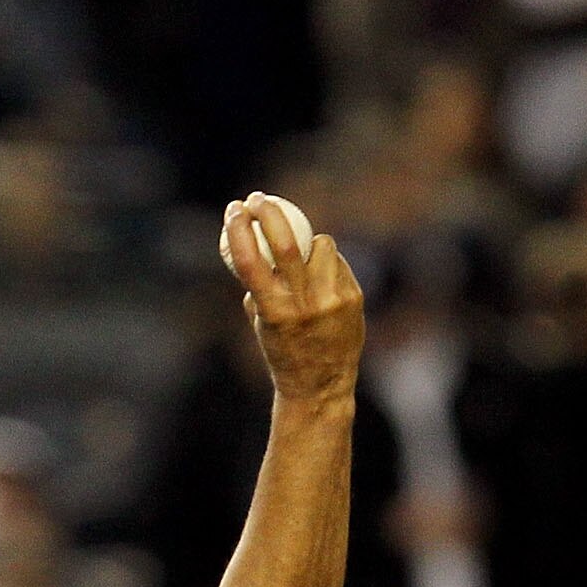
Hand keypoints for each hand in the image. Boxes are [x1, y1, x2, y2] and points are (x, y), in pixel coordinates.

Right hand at [220, 194, 365, 405]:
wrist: (321, 386)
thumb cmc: (282, 351)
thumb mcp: (260, 323)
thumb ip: (257, 285)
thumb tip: (250, 241)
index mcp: (273, 313)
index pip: (250, 261)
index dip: (239, 229)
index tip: (233, 209)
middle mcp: (303, 305)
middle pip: (286, 243)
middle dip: (269, 213)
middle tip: (257, 200)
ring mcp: (332, 300)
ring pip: (320, 245)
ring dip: (307, 243)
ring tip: (302, 261)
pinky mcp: (353, 297)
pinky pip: (336, 262)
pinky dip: (326, 263)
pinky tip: (322, 282)